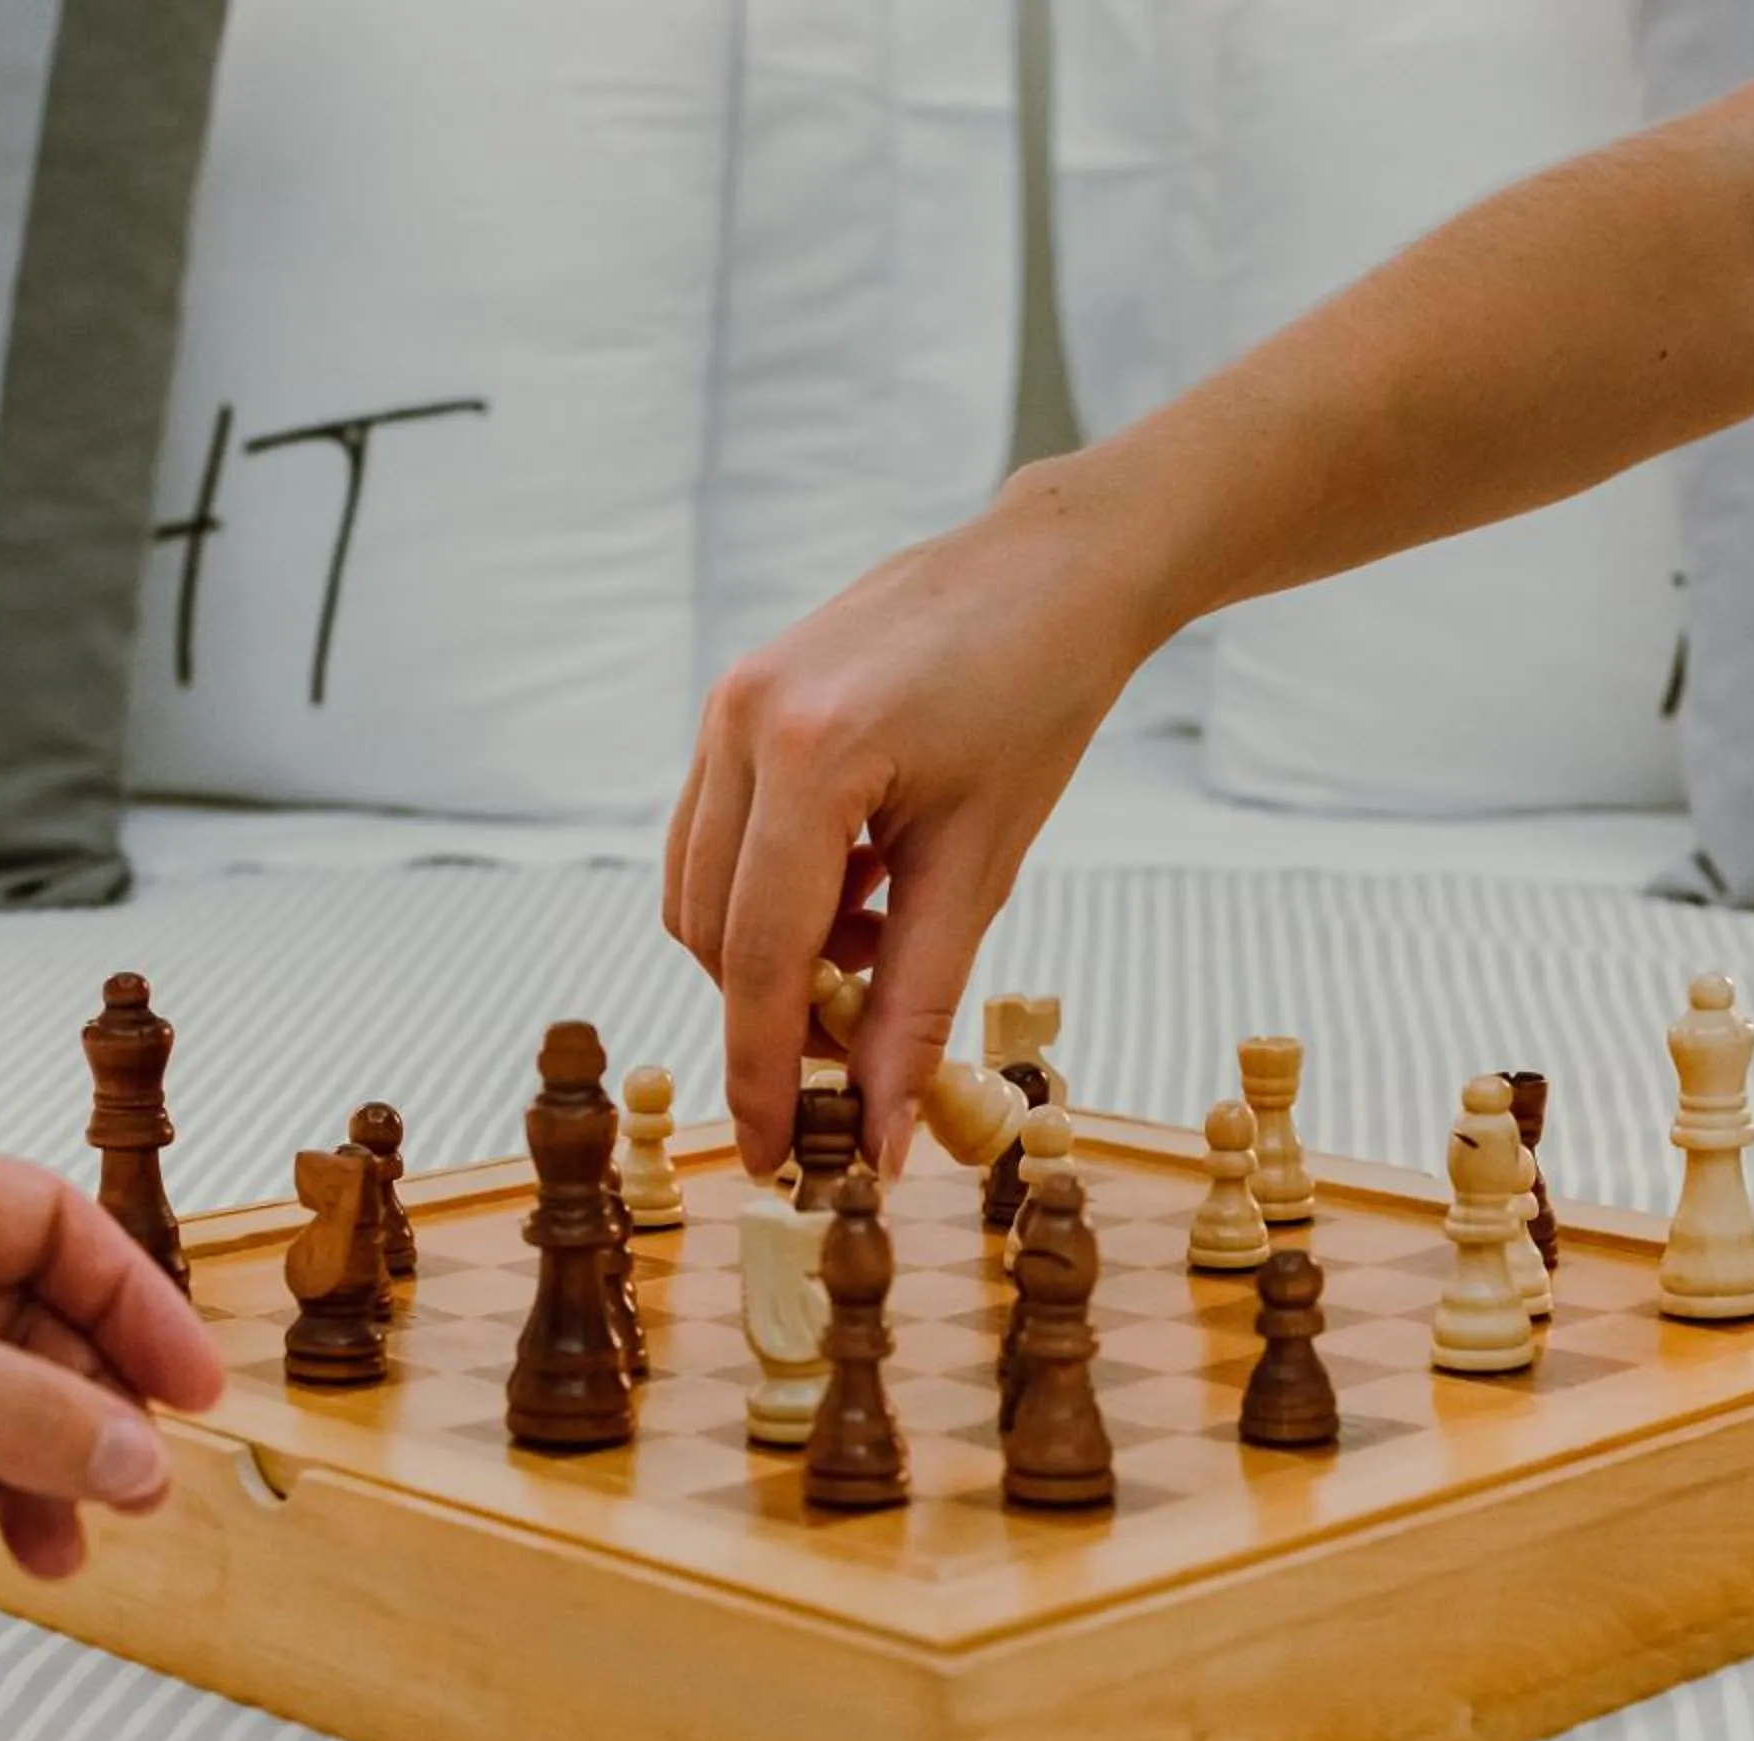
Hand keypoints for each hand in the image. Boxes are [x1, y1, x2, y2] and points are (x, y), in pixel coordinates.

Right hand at [666, 468, 1170, 1176]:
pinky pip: (719, 833)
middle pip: (711, 930)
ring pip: (702, 887)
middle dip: (773, 1011)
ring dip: (773, 950)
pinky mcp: (736, 698)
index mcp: (810, 755)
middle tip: (862, 1047)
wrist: (1051, 570)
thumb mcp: (982, 867)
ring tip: (879, 943)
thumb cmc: (1038, 700)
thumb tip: (886, 1135)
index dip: (760, 1071)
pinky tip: (861, 883)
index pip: (756, 956)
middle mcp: (743, 721)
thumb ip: (918, 1006)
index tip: (773, 1156)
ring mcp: (728, 703)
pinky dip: (774, 889)